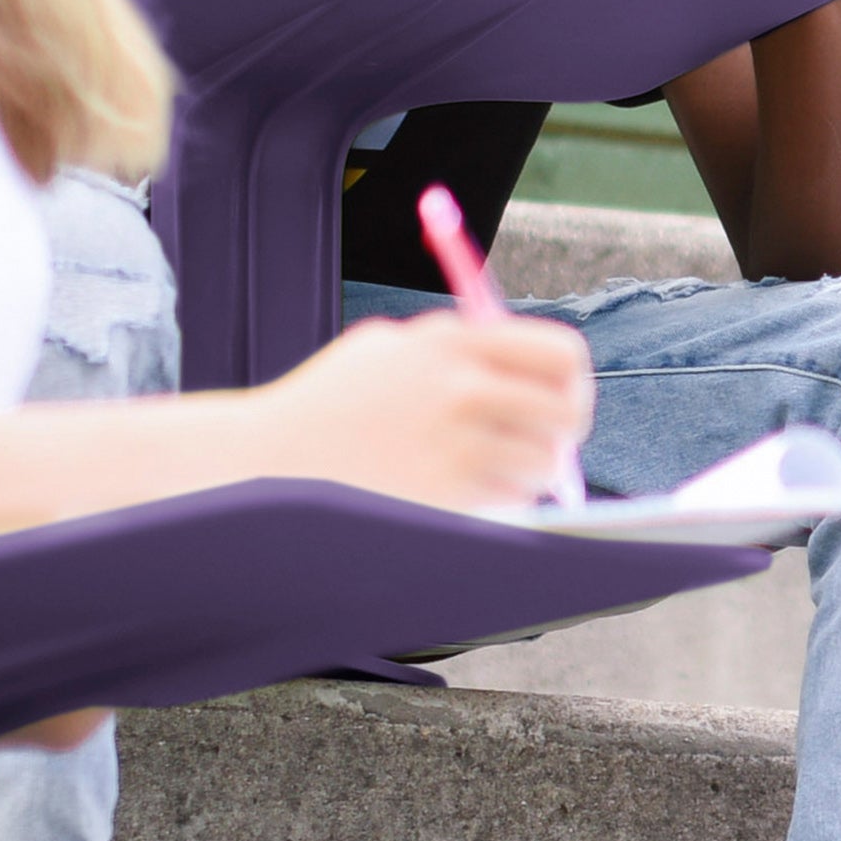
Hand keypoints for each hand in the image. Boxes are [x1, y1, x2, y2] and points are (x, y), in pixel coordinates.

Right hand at [246, 312, 593, 512]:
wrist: (268, 460)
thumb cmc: (332, 403)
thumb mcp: (389, 348)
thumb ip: (459, 347)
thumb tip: (535, 373)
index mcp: (452, 341)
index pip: (561, 354)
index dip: (571, 379)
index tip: (563, 395)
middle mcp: (461, 387)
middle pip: (566, 411)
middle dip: (565, 430)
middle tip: (549, 442)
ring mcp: (455, 442)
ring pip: (544, 462)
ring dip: (530, 469)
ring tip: (490, 467)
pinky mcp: (446, 493)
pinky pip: (511, 498)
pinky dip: (501, 498)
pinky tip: (463, 490)